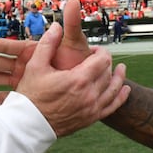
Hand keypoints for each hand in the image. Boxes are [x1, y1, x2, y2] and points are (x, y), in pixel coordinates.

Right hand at [0, 0, 92, 107]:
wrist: (90, 87)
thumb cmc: (81, 62)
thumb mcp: (75, 44)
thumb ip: (71, 25)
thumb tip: (74, 1)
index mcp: (32, 51)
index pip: (7, 47)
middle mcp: (25, 65)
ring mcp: (24, 81)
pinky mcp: (27, 96)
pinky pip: (6, 98)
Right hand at [11, 23, 128, 136]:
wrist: (28, 125)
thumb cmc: (30, 96)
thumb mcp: (35, 66)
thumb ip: (47, 44)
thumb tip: (57, 26)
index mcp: (78, 79)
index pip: (103, 59)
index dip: (100, 51)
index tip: (92, 50)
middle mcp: (89, 95)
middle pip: (109, 72)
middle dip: (105, 62)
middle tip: (96, 59)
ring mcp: (91, 108)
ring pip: (114, 89)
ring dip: (119, 77)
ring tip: (121, 69)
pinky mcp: (91, 118)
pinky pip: (112, 107)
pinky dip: (121, 97)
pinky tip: (124, 90)